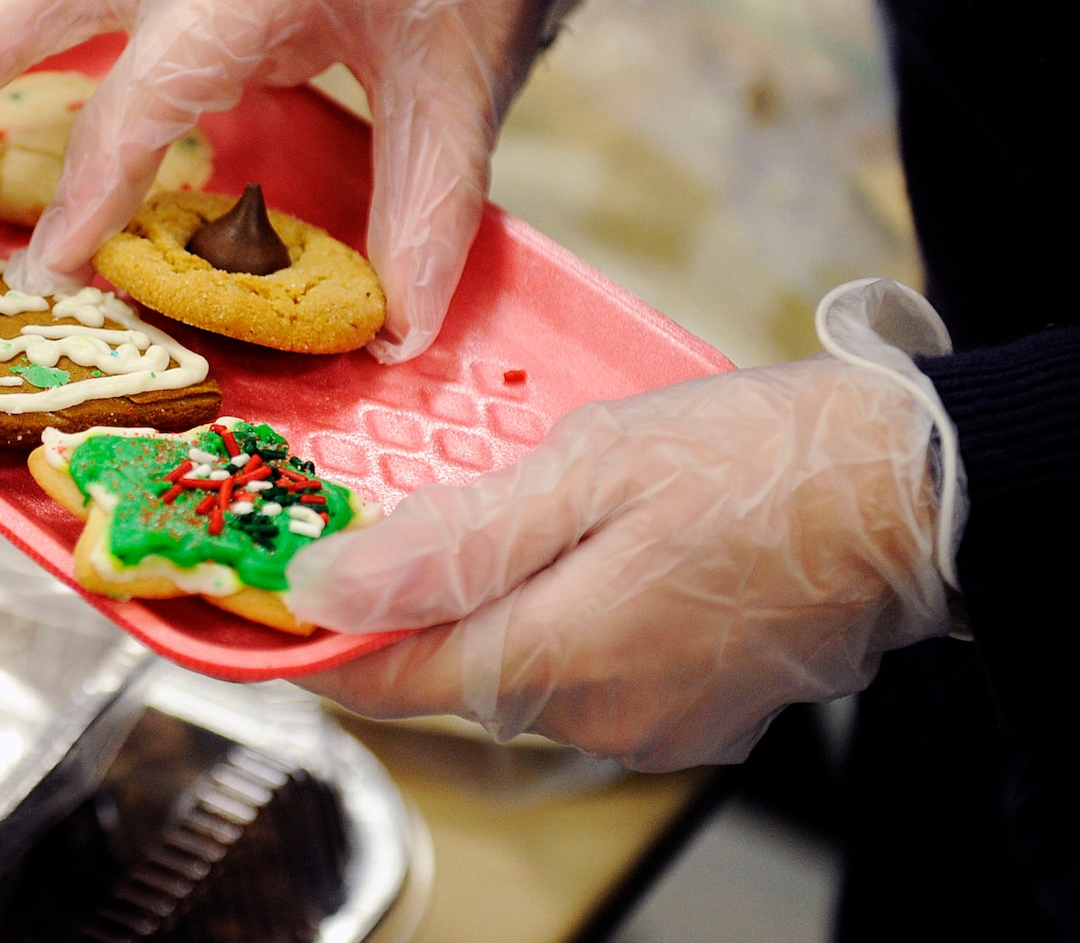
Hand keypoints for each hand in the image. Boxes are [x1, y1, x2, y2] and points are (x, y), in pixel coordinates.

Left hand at [286, 282, 960, 769]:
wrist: (917, 491)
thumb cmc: (755, 459)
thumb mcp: (584, 469)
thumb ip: (447, 542)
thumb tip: (325, 592)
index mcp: (555, 658)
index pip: (384, 679)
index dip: (315, 638)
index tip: (267, 590)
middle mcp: (595, 719)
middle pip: (447, 673)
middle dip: (411, 605)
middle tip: (395, 512)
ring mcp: (651, 726)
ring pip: (517, 671)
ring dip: (493, 605)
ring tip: (519, 515)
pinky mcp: (694, 716)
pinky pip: (586, 675)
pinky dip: (563, 619)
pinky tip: (595, 554)